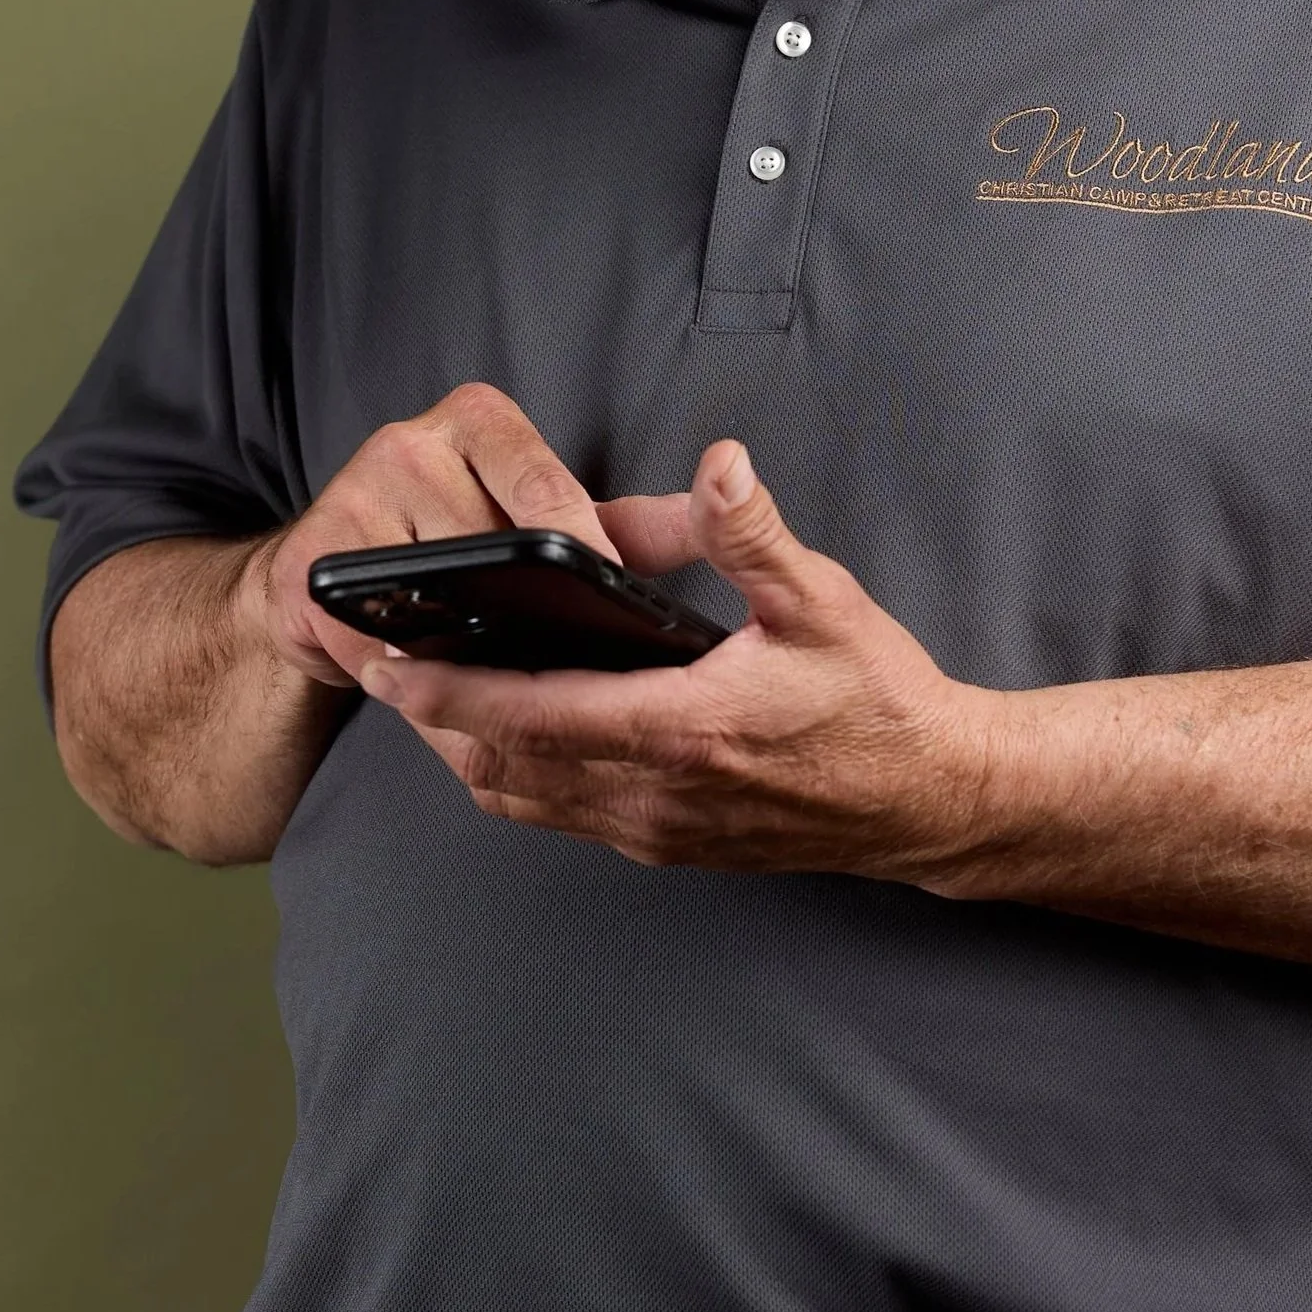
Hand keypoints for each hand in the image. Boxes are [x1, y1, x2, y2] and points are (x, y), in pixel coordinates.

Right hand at [245, 382, 683, 689]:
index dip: (586, 545)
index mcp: (477, 421)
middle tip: (578, 665)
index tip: (616, 591)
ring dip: (478, 649)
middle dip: (530, 607)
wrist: (329, 576)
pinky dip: (422, 676)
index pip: (546, 485)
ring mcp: (351, 500)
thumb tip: (721, 504)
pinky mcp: (309, 566)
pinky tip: (457, 703)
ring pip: (439, 593)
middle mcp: (408, 444)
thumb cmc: (462, 533)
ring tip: (526, 689)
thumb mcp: (548, 509)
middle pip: (491, 543)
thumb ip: (631, 519)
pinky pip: (381, 636)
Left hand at [358, 439, 1002, 881]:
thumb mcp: (825, 602)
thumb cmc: (881, 701)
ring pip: (525, 802)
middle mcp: (654, 795)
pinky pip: (564, 817)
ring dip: (467, 752)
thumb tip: (719, 464)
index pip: (531, 714)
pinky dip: (516, 778)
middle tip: (380, 666)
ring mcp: (658, 831)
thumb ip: (756, 535)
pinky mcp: (671, 847)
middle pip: (501, 767)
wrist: (932, 800)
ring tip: (425, 697)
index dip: (449, 689)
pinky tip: (508, 735)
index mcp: (681, 731)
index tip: (388, 661)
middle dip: (433, 718)